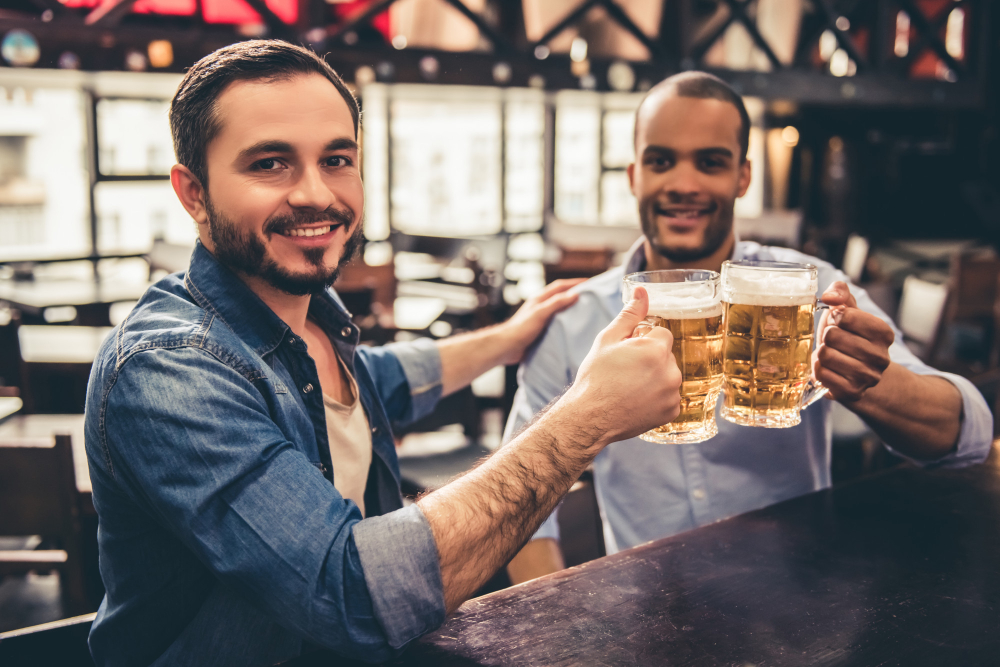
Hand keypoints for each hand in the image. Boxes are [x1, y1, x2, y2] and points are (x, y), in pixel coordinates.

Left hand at [496, 279, 584, 365]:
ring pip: (560, 311)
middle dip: (575, 294)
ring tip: (587, 313)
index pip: (560, 286)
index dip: (575, 283)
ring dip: (572, 310)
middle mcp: (541, 307)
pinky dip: (567, 324)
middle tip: (591, 297)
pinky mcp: (541, 331)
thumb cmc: (521, 328)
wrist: (506, 347)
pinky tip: (574, 330)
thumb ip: (556, 303)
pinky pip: (557, 325)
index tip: (590, 283)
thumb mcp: (540, 313)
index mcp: (540, 299)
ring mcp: (541, 319)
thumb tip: (575, 294)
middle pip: (561, 297)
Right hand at [563, 286, 681, 445]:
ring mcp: (672, 394)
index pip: (662, 334)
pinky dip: (657, 398)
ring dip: (655, 378)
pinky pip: (670, 397)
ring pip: (668, 376)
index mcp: (656, 350)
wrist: (590, 417)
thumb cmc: (595, 377)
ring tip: (630, 387)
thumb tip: (642, 291)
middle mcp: (670, 372)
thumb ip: (630, 314)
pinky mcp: (671, 412)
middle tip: (626, 371)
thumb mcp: (608, 339)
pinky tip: (637, 400)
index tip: (628, 352)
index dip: (643, 341)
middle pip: (666, 356)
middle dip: (651, 359)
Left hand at [814, 281, 894, 402]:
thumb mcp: (848, 312)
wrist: (857, 374)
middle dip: (826, 337)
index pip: (844, 315)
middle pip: (832, 335)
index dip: (834, 318)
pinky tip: (828, 369)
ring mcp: (868, 377)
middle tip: (833, 343)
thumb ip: (841, 293)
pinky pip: (822, 374)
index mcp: (883, 332)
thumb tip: (829, 296)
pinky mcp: (852, 392)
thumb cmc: (849, 337)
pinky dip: (818, 370)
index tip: (838, 324)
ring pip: (826, 355)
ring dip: (821, 353)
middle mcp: (880, 356)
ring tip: (831, 355)